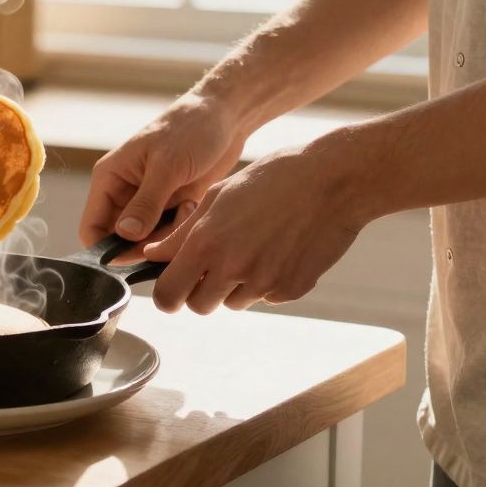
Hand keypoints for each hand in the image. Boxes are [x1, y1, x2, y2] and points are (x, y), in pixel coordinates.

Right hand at [80, 94, 246, 246]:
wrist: (226, 116)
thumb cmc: (191, 129)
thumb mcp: (167, 166)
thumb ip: (146, 203)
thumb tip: (124, 236)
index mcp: (110, 178)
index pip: (92, 227)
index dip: (105, 249)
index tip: (131, 260)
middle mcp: (124, 193)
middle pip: (120, 240)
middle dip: (144, 244)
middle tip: (169, 236)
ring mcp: (148, 201)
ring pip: (147, 240)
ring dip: (167, 235)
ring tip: (187, 209)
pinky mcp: (171, 206)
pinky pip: (169, 233)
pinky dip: (181, 228)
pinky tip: (194, 206)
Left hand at [143, 143, 365, 313]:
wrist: (333, 181)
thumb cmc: (272, 180)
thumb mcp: (217, 198)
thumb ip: (181, 234)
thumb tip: (152, 255)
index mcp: (206, 243)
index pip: (168, 295)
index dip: (167, 295)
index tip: (172, 288)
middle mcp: (232, 268)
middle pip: (200, 306)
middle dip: (200, 292)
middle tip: (213, 266)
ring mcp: (264, 283)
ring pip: (233, 303)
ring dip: (234, 286)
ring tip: (253, 248)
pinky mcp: (291, 290)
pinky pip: (266, 297)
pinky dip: (267, 282)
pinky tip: (279, 250)